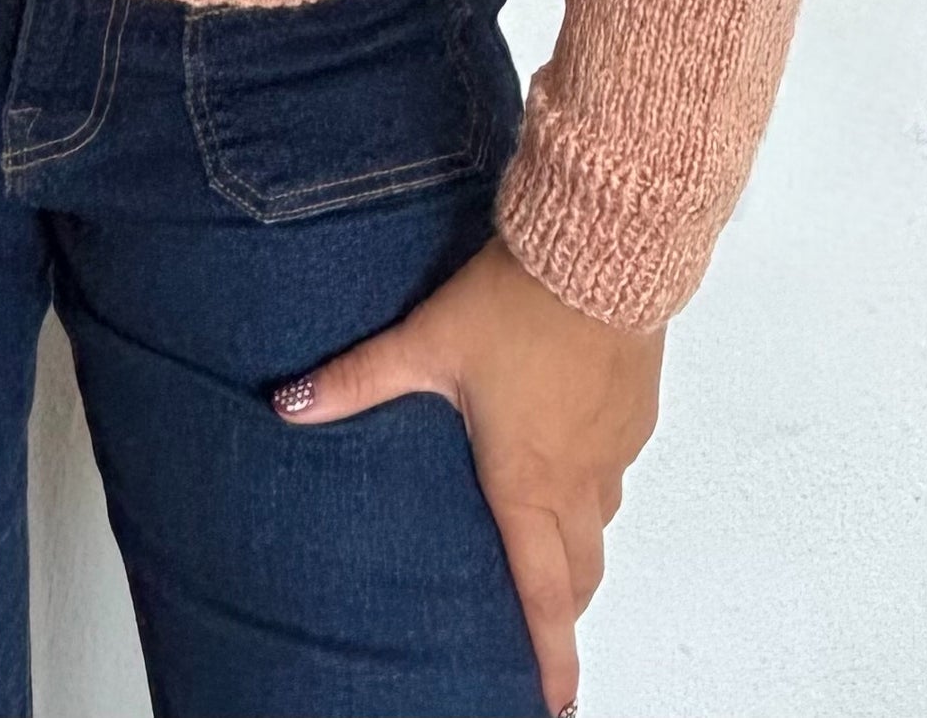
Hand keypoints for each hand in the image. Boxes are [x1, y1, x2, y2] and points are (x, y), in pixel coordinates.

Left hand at [270, 230, 663, 716]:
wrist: (599, 253)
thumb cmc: (518, 304)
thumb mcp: (425, 342)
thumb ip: (356, 381)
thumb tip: (289, 403)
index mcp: (526, 480)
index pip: (541, 592)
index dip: (548, 653)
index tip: (555, 701)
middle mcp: (578, 477)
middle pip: (580, 571)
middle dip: (564, 609)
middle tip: (547, 633)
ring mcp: (615, 445)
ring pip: (602, 519)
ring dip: (580, 544)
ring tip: (553, 551)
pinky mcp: (638, 409)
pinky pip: (618, 466)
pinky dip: (596, 481)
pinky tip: (572, 451)